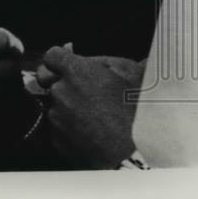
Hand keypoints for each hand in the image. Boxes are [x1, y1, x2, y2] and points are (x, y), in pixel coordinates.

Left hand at [37, 45, 141, 167]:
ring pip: (55, 108)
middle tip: (90, 98)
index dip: (60, 61)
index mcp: (75, 72)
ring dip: (68, 110)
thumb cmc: (140, 105)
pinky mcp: (58, 141)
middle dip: (65, 86)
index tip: (69, 68)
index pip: (51, 56)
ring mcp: (57, 119)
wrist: (146, 148)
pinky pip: (58, 131)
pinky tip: (91, 135)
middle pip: (52, 84)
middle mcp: (60, 93)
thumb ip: (94, 60)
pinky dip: (70, 132)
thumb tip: (71, 51)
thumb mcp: (125, 70)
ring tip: (95, 120)